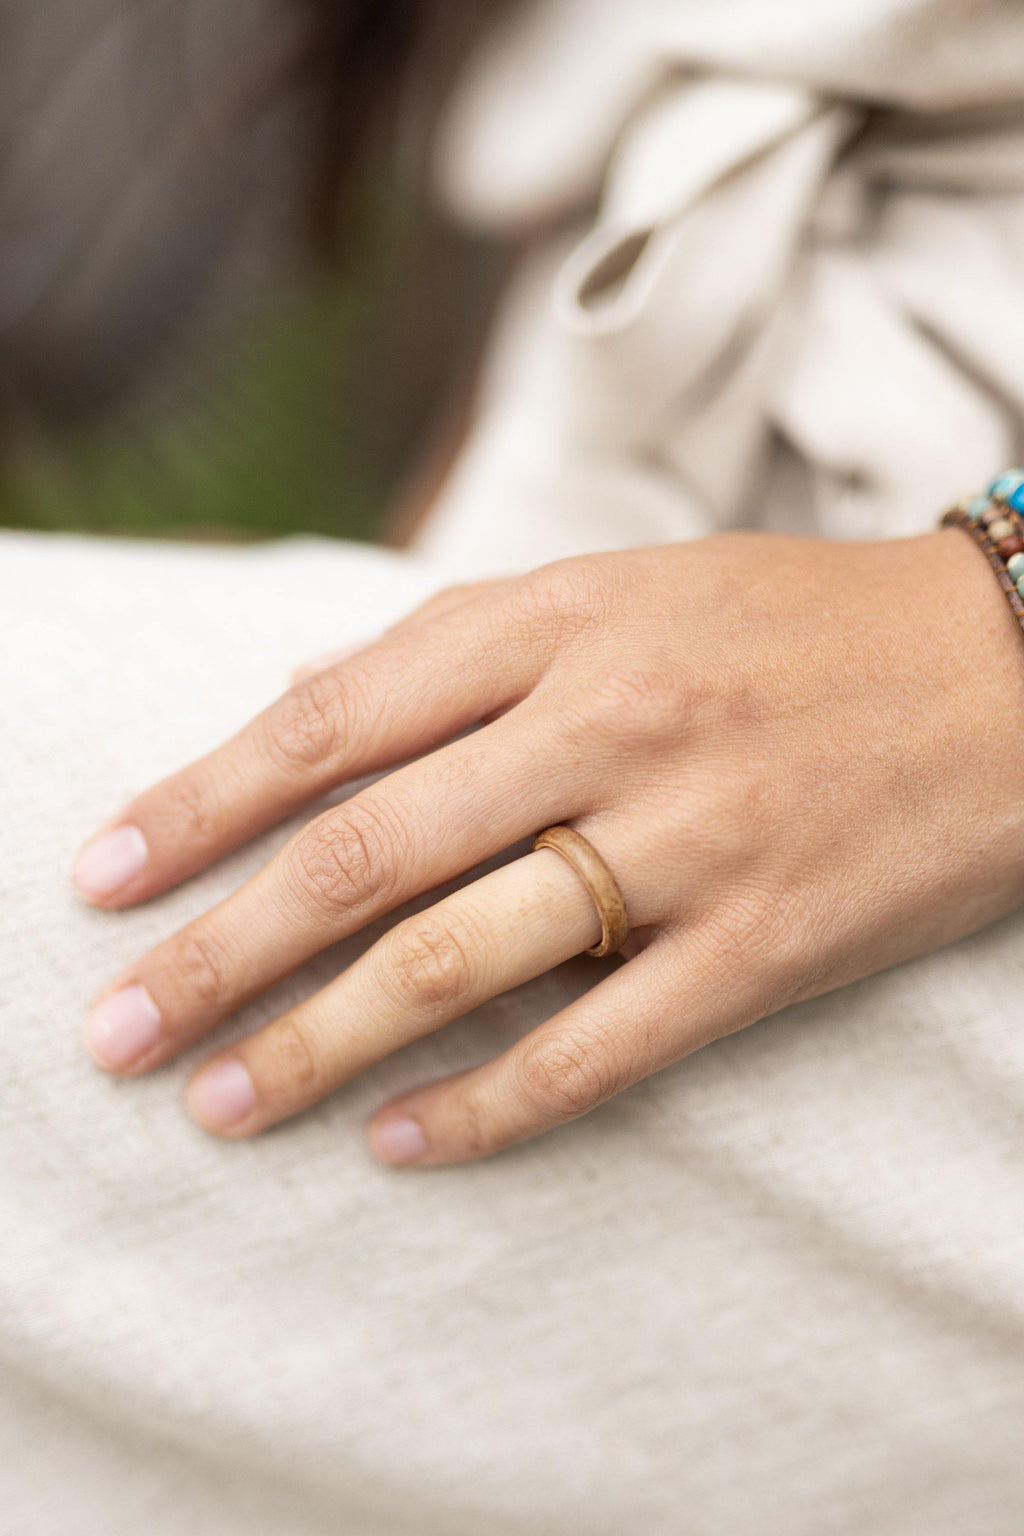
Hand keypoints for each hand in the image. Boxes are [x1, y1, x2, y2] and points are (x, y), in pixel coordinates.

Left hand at [73, 531, 1023, 1164]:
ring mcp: (690, 840)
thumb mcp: (626, 587)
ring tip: (224, 1104)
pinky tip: (400, 1144)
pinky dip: (487, 1106)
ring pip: (458, 960)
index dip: (200, 801)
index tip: (104, 873)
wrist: (1004, 663)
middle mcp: (611, 724)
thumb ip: (467, 646)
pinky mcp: (765, 944)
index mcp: (564, 621)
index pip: (334, 720)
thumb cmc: (793, 623)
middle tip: (119, 1029)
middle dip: (221, 950)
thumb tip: (302, 712)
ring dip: (320, 1045)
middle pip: (366, 854)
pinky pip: (598, 1046)